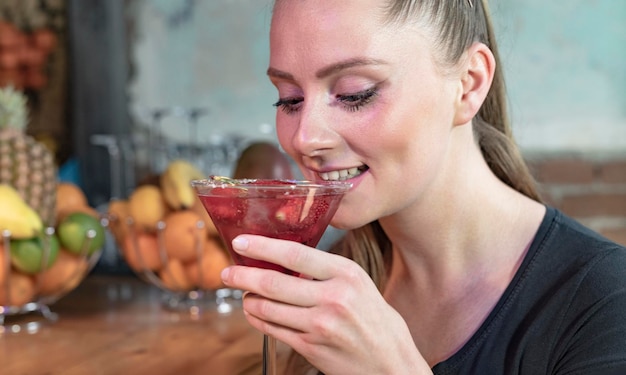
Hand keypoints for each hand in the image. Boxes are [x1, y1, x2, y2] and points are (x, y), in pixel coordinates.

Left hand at [220, 234, 431, 374]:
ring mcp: (320, 325)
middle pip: (274, 283)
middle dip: (243, 275)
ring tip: (244, 294)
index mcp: (346, 274)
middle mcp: (333, 298)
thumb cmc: (374, 319)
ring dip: (248, 300)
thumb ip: (325, 271)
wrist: (390, 362)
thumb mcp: (358, 283)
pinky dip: (258, 320)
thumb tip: (284, 260)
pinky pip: (273, 330)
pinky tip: (254, 313)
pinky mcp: (311, 348)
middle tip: (227, 272)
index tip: (241, 242)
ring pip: (268, 308)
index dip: (263, 246)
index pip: (295, 255)